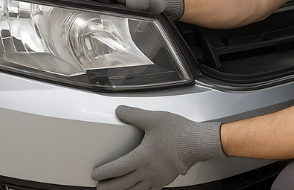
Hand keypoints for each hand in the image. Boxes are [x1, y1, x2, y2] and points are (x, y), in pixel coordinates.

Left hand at [92, 106, 224, 189]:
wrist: (198, 143)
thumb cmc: (178, 133)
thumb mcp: (153, 119)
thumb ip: (133, 115)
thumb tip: (119, 111)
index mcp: (141, 158)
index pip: (117, 169)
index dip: (104, 172)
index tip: (95, 175)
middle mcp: (148, 172)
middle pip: (123, 184)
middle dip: (109, 187)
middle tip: (99, 188)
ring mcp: (157, 178)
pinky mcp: (166, 179)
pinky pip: (149, 189)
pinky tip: (138, 188)